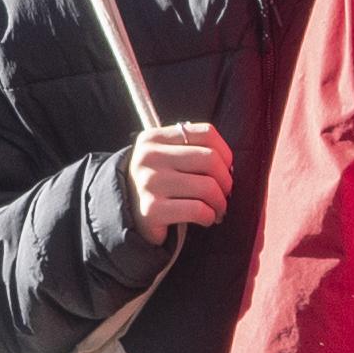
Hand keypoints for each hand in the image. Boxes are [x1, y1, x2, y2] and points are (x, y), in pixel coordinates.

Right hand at [126, 120, 236, 241]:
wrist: (125, 212)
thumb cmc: (157, 183)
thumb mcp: (165, 156)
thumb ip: (192, 149)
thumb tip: (228, 166)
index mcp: (154, 138)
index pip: (206, 133)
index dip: (226, 152)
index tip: (225, 168)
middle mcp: (149, 157)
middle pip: (210, 160)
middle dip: (226, 180)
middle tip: (223, 192)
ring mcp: (149, 183)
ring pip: (208, 187)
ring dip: (220, 202)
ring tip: (216, 208)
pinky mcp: (151, 209)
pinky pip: (198, 210)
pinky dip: (209, 217)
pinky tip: (205, 219)